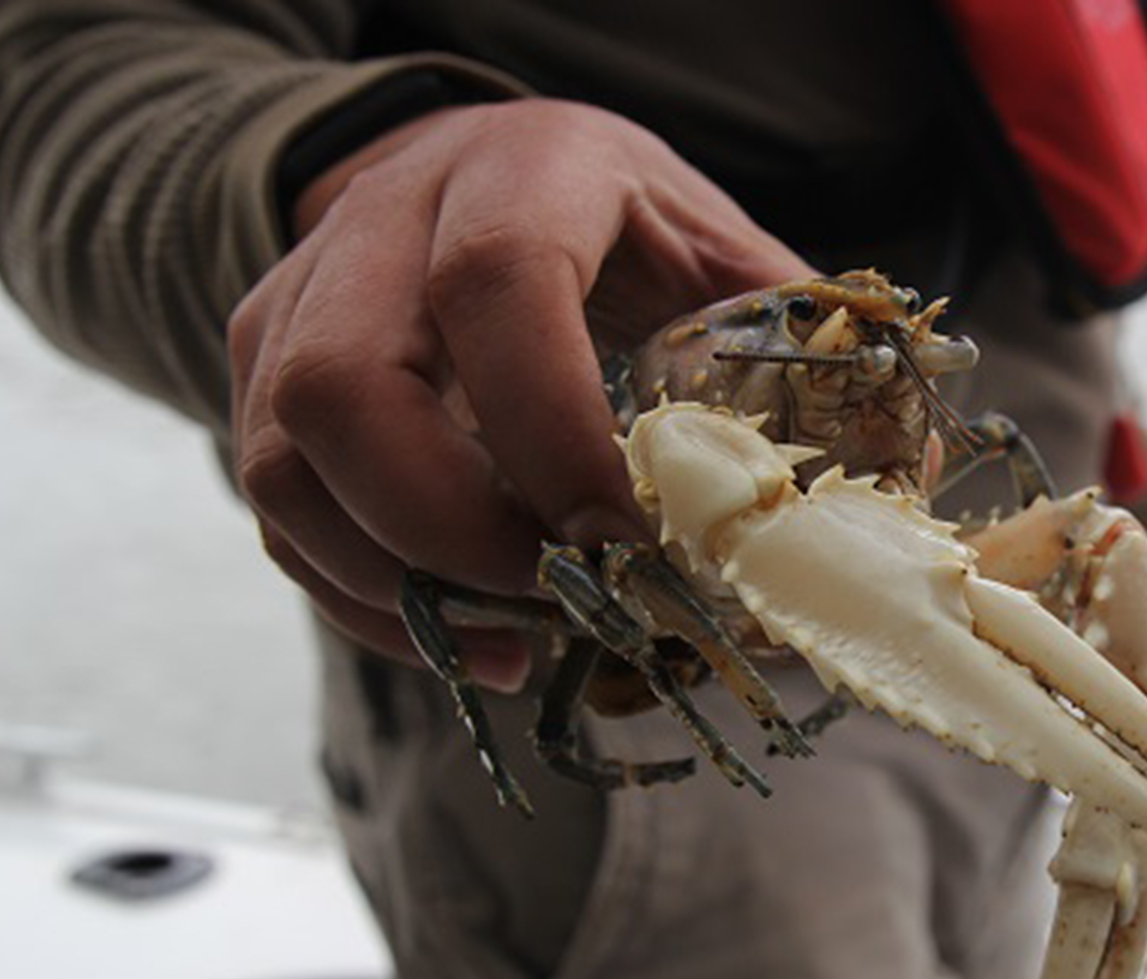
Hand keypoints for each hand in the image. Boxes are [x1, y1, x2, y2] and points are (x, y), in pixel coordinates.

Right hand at [228, 99, 812, 686]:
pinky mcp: (263, 373)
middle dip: (451, 532)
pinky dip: (363, 598)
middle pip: (344, 388)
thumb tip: (882, 495)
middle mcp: (386, 221)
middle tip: (558, 599)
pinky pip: (277, 508)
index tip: (622, 540)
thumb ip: (785, 351)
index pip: (497, 285)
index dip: (552, 431)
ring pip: (282, 461)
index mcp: (525, 171)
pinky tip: (468, 634)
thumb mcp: (717, 251)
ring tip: (516, 639)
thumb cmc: (622, 230)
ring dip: (395, 583)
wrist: (480, 178)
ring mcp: (302, 297)